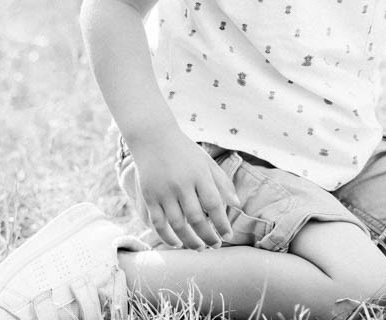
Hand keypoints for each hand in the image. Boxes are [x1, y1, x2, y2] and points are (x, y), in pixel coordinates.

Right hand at [128, 130, 239, 248]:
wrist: (153, 138)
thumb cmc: (185, 151)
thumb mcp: (206, 162)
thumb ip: (222, 183)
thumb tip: (237, 205)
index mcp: (200, 175)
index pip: (214, 205)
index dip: (222, 224)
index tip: (228, 237)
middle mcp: (182, 184)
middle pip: (197, 219)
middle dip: (208, 237)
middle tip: (215, 246)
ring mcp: (164, 191)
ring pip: (178, 225)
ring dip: (190, 241)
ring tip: (199, 248)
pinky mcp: (149, 197)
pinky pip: (158, 223)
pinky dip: (167, 237)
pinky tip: (177, 244)